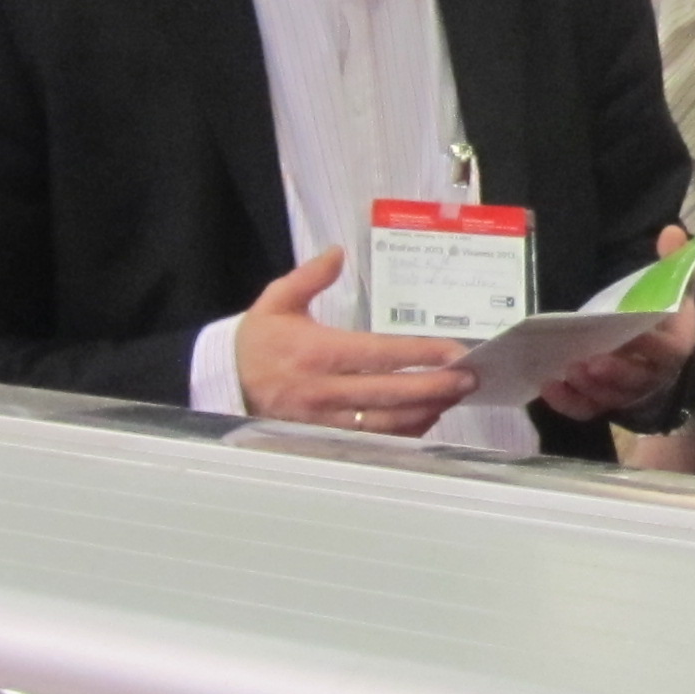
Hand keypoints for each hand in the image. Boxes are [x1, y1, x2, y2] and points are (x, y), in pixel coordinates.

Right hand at [233, 246, 478, 435]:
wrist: (224, 385)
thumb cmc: (256, 343)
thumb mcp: (277, 301)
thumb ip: (310, 277)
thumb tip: (337, 252)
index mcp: (318, 352)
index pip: (380, 354)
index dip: (420, 354)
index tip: (454, 351)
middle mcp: (325, 390)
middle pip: (391, 394)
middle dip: (436, 387)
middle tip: (470, 378)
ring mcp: (326, 420)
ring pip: (387, 423)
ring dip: (425, 411)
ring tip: (455, 397)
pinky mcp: (325, 438)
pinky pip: (373, 441)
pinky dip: (404, 432)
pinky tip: (425, 418)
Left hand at [544, 227, 694, 421]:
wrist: (656, 342)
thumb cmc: (663, 314)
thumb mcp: (674, 285)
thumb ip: (674, 261)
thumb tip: (671, 232)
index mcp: (675, 345)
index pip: (668, 351)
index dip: (649, 347)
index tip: (629, 334)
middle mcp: (654, 375)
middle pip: (636, 381)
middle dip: (613, 373)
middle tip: (587, 361)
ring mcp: (628, 392)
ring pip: (611, 398)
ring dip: (588, 388)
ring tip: (566, 370)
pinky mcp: (605, 402)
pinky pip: (587, 409)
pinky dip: (568, 403)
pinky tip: (548, 386)